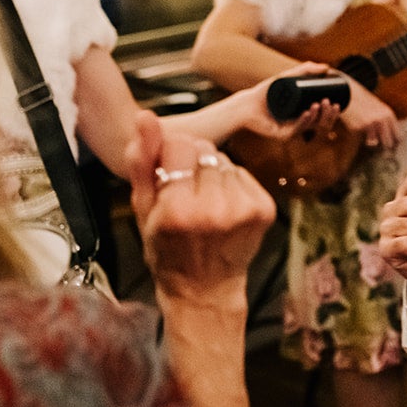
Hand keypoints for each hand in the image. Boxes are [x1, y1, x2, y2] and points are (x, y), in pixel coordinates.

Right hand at [124, 111, 275, 305]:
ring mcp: (243, 209)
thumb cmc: (167, 250)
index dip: (171, 154)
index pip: (181, 143)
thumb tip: (144, 117)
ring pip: (225, 160)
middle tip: (186, 194)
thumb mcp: (142, 208)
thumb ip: (142, 159)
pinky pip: (243, 173)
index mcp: (179, 209)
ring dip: (213, 174)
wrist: (204, 290)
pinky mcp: (264, 209)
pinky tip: (223, 208)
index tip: (169, 175)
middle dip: (192, 163)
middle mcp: (215, 208)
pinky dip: (232, 185)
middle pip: (205, 149)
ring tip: (204, 203)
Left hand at [231, 61, 339, 138]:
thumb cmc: (265, 92)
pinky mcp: (282, 136)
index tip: (336, 103)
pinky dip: (304, 121)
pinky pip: (297, 130)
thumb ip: (306, 70)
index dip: (331, 113)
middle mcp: (299, 125)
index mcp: (303, 115)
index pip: (322, 117)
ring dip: (318, 117)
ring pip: (311, 128)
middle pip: (320, 124)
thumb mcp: (287, 77)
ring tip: (318, 104)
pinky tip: (307, 112)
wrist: (246, 103)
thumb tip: (327, 67)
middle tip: (329, 103)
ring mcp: (291, 131)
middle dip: (328, 116)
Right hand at [341, 78, 400, 149]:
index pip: (398, 136)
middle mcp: (381, 120)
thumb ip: (386, 122)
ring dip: (371, 142)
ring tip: (367, 135)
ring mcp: (369, 125)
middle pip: (388, 144)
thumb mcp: (379, 108)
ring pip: (374, 144)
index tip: (392, 147)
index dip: (395, 144)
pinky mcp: (357, 128)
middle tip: (380, 148)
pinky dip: (359, 135)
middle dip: (384, 147)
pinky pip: (360, 138)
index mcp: (388, 115)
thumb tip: (392, 140)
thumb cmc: (364, 101)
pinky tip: (356, 125)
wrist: (348, 93)